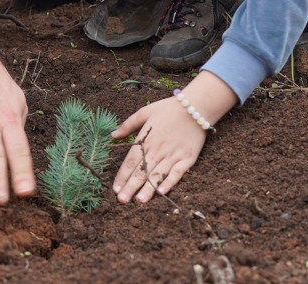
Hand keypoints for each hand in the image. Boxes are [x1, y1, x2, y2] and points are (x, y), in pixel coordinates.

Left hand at [111, 72, 236, 202]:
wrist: (195, 107)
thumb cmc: (168, 109)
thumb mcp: (145, 112)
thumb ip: (128, 125)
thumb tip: (112, 135)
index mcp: (146, 139)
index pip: (131, 161)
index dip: (122, 176)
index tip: (115, 189)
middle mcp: (158, 149)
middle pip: (142, 171)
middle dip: (131, 187)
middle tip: (122, 201)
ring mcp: (173, 155)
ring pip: (157, 175)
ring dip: (148, 189)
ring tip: (139, 201)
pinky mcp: (187, 159)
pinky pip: (177, 173)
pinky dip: (170, 183)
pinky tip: (162, 192)